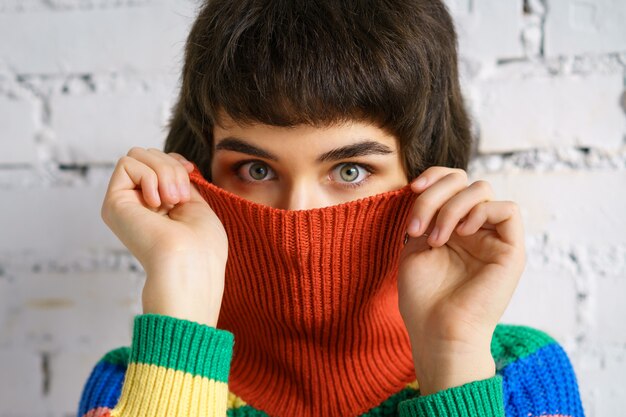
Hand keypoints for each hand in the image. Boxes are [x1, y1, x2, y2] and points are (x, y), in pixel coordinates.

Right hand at [101, 147, 227, 326]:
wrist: (191, 265)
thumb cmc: (202, 245)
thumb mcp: (195, 203)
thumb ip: (178, 180)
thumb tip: (172, 160)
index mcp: (157, 206)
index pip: (158, 161)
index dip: (175, 160)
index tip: (191, 172)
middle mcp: (137, 204)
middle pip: (147, 154)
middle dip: (171, 166)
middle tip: (180, 197)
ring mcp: (124, 203)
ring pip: (136, 154)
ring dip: (163, 171)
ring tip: (172, 200)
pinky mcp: (113, 202)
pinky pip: (126, 163)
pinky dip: (149, 176)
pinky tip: (157, 203)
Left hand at [397, 167, 525, 394]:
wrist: (437, 331)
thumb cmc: (422, 297)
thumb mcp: (415, 245)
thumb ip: (426, 213)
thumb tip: (429, 186)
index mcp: (452, 226)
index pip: (452, 180)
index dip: (434, 176)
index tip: (412, 189)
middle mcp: (475, 228)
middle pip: (464, 180)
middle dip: (435, 194)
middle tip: (416, 227)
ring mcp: (493, 238)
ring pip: (482, 189)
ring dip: (452, 207)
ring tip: (435, 239)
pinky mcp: (512, 251)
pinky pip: (508, 210)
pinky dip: (480, 212)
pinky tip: (462, 234)